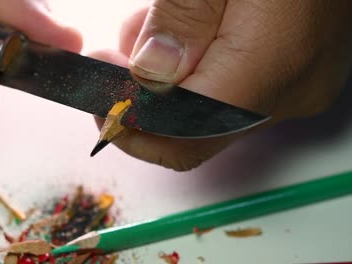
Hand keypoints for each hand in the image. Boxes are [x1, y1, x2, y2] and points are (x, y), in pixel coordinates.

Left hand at [93, 0, 351, 170]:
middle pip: (196, 129)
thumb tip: (148, 74)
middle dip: (146, 99)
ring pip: (212, 110)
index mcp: (273, 63)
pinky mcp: (296, 71)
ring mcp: (297, 83)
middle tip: (113, 57)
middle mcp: (290, 90)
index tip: (101, 101)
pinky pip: (235, 89)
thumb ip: (183, 19)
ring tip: (147, 28)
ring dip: (168, 81)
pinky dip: (197, 70)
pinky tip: (184, 31)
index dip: (135, 130)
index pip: (185, 137)